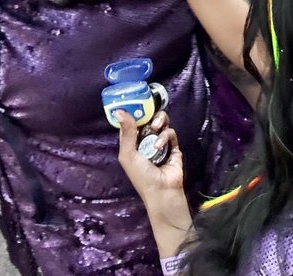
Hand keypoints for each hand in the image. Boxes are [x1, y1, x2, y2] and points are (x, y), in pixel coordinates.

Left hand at [115, 110, 192, 242]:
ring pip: (162, 123)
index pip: (131, 123)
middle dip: (149, 115)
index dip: (132, 113)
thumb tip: (119, 110)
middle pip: (148, 119)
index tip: (134, 102)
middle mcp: (145, 141)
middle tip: (148, 116)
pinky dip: (165, 136)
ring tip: (155, 127)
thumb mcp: (128, 155)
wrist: (162, 190)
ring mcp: (160, 143)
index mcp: (132, 143)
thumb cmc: (140, 175)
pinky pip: (171, 132)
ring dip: (158, 122)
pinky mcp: (174, 146)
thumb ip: (126, 133)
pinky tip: (160, 146)